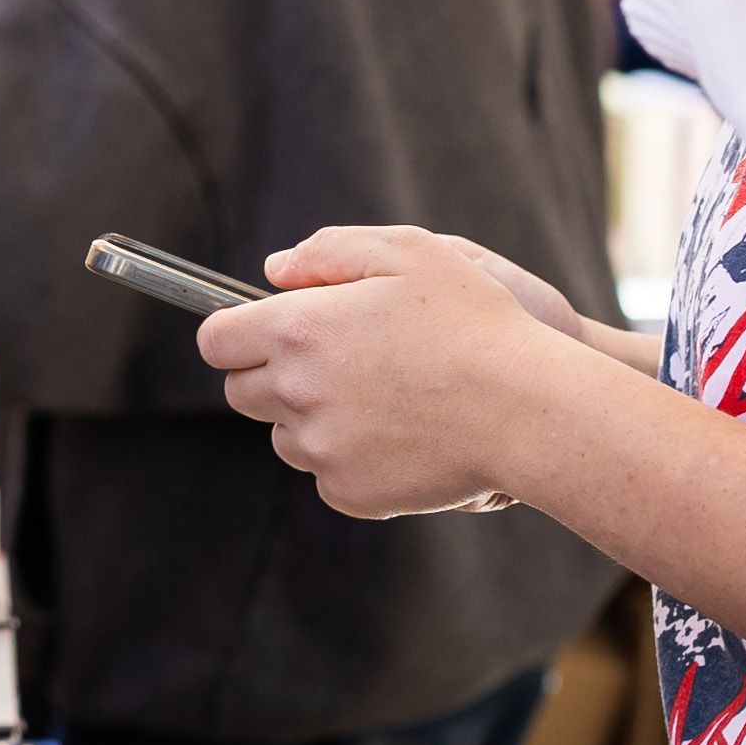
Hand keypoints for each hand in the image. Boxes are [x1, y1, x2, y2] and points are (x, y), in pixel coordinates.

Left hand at [198, 227, 597, 520]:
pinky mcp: (351, 492)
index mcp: (297, 330)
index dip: (236, 332)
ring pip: (286, 438)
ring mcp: (322, 449)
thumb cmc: (476, 321)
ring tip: (379, 396)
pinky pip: (328, 477)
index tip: (265, 330)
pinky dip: (352, 459)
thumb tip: (276, 271)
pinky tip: (400, 435)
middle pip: (243, 392)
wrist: (529, 408)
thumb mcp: (410, 251)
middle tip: (333, 360)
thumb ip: (330, 251)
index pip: (216, 340)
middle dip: (272, 375)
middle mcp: (296, 393)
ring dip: (313, 419)